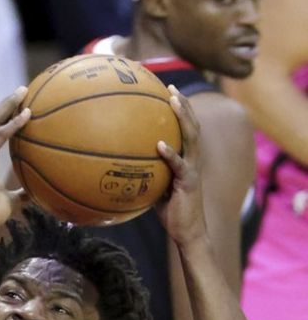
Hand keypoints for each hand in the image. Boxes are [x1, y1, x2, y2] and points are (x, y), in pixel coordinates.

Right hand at [0, 87, 30, 229]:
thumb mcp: (12, 200)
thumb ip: (22, 192)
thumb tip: (36, 192)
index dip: (7, 116)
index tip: (21, 104)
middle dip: (8, 103)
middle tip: (23, 89)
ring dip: (9, 105)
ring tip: (23, 91)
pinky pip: (0, 135)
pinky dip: (13, 124)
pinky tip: (26, 115)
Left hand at [155, 87, 206, 246]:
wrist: (187, 231)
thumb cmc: (172, 213)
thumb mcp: (157, 190)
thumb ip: (148, 175)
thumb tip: (125, 169)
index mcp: (187, 159)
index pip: (186, 129)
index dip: (180, 110)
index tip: (168, 92)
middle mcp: (193, 160)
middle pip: (192, 125)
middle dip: (183, 105)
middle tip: (171, 87)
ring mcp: (192, 169)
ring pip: (191, 137)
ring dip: (183, 118)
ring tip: (173, 101)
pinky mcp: (188, 183)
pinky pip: (179, 165)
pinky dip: (170, 154)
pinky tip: (159, 145)